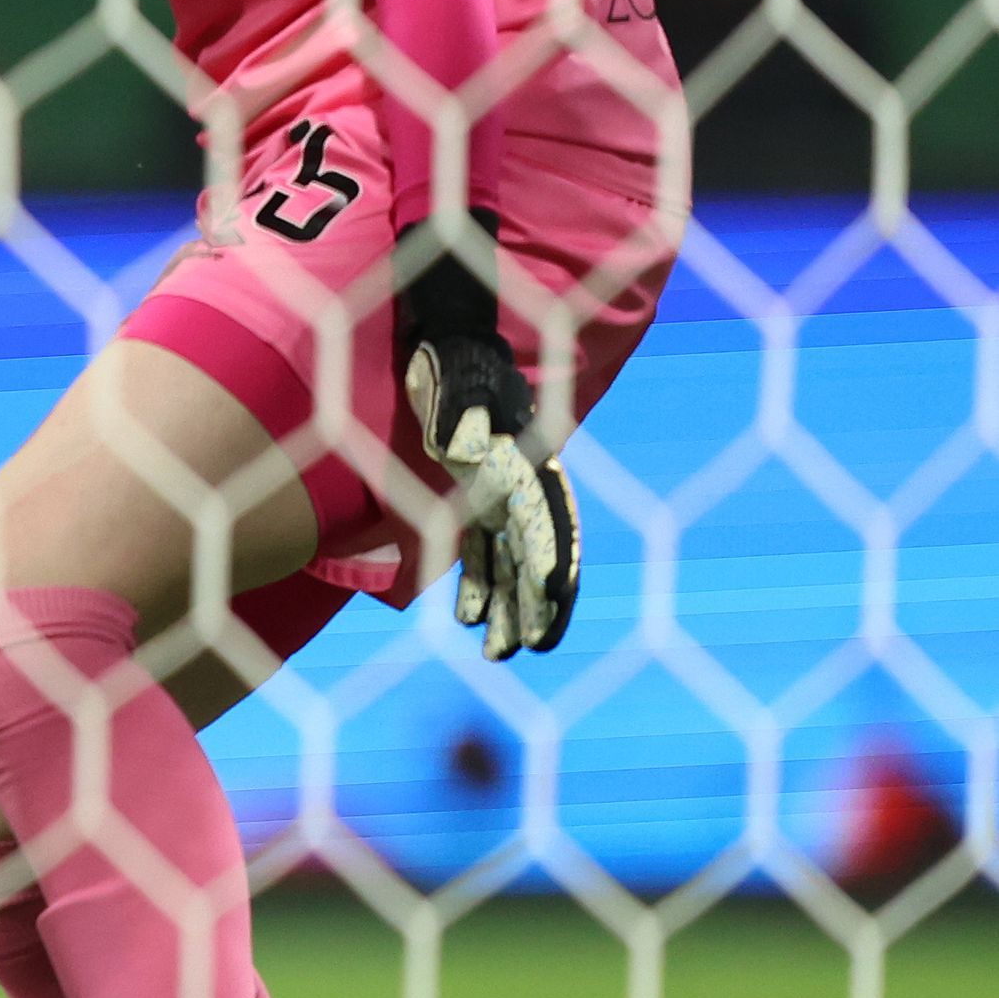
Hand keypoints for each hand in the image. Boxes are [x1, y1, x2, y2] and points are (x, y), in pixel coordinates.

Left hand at [398, 240, 575, 659]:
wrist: (448, 343)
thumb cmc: (451, 363)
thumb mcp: (452, 383)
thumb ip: (459, 414)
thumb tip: (462, 447)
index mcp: (529, 462)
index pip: (546, 518)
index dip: (550, 559)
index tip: (548, 597)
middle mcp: (526, 486)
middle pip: (538, 554)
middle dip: (535, 606)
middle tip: (526, 650)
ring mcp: (506, 495)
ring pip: (513, 563)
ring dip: (508, 608)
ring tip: (496, 655)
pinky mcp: (480, 499)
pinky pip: (486, 552)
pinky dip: (481, 585)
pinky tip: (469, 620)